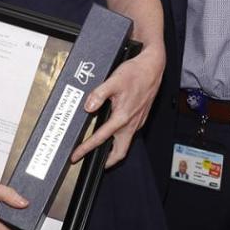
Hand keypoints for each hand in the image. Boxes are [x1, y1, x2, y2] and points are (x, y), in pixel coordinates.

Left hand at [70, 45, 164, 168]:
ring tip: (101, 150)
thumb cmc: (136, 73)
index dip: (86, 149)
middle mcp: (131, 123)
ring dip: (113, 150)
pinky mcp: (140, 117)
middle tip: (94, 162)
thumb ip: (99, 94)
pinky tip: (112, 131)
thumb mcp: (114, 81)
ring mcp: (137, 122)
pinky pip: (129, 133)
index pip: (101, 138)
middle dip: (107, 162)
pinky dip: (119, 138)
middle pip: (120, 153)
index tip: (76, 155)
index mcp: (123, 117)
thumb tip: (89, 106)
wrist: (153, 67)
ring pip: (125, 143)